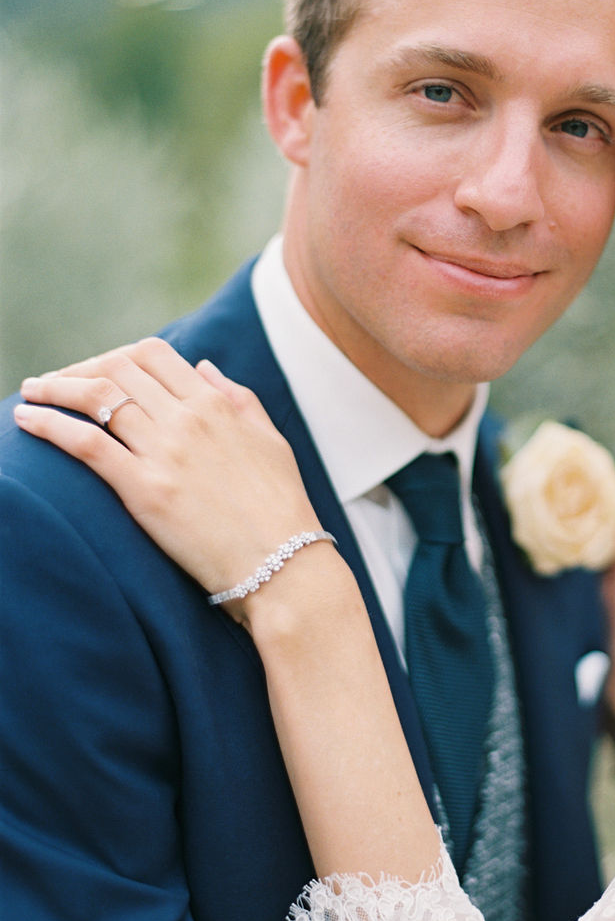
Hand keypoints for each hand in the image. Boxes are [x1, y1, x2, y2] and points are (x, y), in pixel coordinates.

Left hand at [15, 339, 322, 621]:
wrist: (283, 564)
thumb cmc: (282, 508)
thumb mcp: (271, 441)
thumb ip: (239, 397)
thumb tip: (203, 366)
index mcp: (217, 403)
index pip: (153, 355)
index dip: (117, 356)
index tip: (98, 372)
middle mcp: (188, 418)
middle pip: (118, 369)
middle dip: (80, 369)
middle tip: (55, 384)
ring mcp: (165, 451)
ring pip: (96, 397)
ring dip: (55, 389)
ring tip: (30, 393)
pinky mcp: (144, 490)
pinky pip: (86, 443)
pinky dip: (49, 424)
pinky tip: (25, 420)